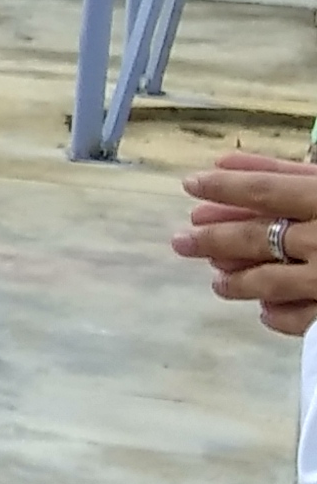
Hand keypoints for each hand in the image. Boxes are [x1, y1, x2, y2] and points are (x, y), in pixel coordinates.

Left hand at [179, 153, 316, 333]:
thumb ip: (292, 174)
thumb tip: (226, 163)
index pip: (264, 192)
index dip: (223, 188)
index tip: (190, 185)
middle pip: (255, 239)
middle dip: (213, 239)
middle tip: (181, 241)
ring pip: (271, 282)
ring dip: (238, 281)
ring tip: (217, 281)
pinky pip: (302, 320)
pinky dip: (279, 315)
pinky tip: (264, 311)